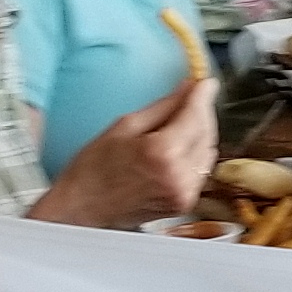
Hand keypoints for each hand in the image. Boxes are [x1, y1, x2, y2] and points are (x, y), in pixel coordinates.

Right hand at [35, 72, 218, 227]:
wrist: (83, 209)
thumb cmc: (94, 170)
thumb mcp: (125, 126)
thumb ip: (163, 107)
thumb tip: (187, 89)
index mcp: (162, 154)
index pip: (195, 116)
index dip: (202, 95)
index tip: (205, 82)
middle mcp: (178, 176)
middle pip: (206, 133)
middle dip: (201, 112)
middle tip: (191, 97)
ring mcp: (183, 194)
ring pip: (208, 152)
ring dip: (199, 133)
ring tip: (180, 124)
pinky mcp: (184, 204)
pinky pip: (200, 170)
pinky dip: (195, 154)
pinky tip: (178, 147)